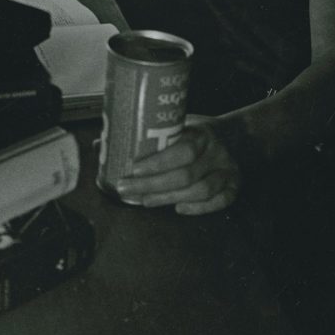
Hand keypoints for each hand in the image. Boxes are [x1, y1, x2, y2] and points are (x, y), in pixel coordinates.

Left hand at [116, 115, 240, 214]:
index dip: (157, 162)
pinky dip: (198, 208)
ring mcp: (228, 171)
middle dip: (152, 185)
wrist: (232, 136)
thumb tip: (100, 144)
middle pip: (185, 175)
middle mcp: (217, 152)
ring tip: (144, 201)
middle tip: (126, 189)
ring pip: (200, 191)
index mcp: (201, 133)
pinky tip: (177, 208)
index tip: (132, 168)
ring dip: (169, 198)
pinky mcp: (235, 186)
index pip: (181, 150)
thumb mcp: (173, 126)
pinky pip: (219, 202)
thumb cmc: (192, 133)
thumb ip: (143, 135)